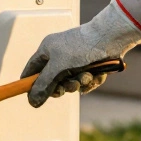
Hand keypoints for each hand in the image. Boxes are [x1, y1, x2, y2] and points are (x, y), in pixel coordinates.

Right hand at [22, 0, 140, 106]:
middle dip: (60, 86)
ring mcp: (76, 60)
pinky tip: (96, 75)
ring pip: (71, 82)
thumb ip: (44, 85)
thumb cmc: (81, 47)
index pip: (32, 69)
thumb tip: (32, 101)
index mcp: (48, 49)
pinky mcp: (90, 65)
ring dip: (78, 83)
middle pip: (52, 80)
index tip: (31, 97)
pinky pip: (85, 81)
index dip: (30, 83)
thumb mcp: (58, 67)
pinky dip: (90, 81)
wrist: (110, 39)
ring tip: (85, 77)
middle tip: (63, 89)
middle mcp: (60, 54)